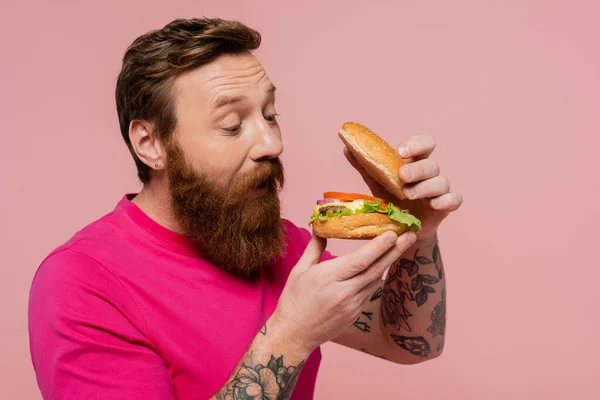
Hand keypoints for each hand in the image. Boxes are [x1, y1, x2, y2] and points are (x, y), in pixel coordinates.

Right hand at [272, 230, 416, 353]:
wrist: (294, 335)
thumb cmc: (294, 300)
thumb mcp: (299, 271)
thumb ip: (314, 248)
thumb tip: (321, 228)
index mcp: (327, 278)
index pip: (358, 261)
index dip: (378, 247)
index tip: (392, 233)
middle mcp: (343, 293)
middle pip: (375, 269)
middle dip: (395, 250)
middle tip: (411, 235)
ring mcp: (352, 306)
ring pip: (375, 280)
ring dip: (388, 262)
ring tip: (401, 244)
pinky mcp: (356, 314)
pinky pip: (369, 291)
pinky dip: (375, 276)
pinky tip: (381, 265)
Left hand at [343, 135, 462, 240]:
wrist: (401, 227)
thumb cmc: (392, 199)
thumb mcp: (377, 182)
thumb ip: (365, 165)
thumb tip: (346, 146)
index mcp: (415, 163)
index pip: (424, 145)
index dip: (416, 145)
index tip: (400, 151)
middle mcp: (429, 174)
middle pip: (431, 164)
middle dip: (417, 169)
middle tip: (402, 176)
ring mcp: (439, 190)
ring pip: (441, 181)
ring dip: (426, 186)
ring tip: (408, 194)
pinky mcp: (445, 206)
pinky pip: (454, 199)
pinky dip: (447, 200)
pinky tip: (435, 204)